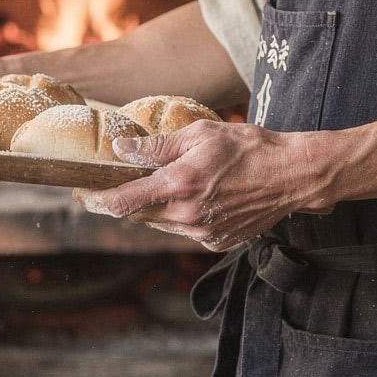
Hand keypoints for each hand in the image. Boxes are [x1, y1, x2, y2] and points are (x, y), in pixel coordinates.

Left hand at [79, 120, 327, 252]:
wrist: (291, 176)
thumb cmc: (250, 148)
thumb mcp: (201, 134)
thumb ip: (158, 146)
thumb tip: (123, 150)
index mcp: (180, 186)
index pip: (124, 202)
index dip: (99, 201)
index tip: (85, 196)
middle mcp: (187, 215)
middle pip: (139, 215)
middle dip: (127, 201)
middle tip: (119, 184)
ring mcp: (203, 233)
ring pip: (162, 224)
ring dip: (158, 208)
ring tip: (175, 185)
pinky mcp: (217, 242)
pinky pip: (186, 231)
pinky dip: (183, 216)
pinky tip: (201, 197)